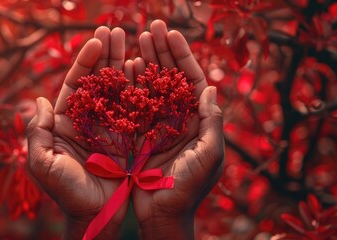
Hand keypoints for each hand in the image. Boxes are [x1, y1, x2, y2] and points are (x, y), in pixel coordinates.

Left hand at [27, 26, 127, 239]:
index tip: (97, 39)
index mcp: (68, 122)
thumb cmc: (67, 193)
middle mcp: (90, 119)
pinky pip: (136, 109)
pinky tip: (146, 70)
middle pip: (98, 81)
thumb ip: (38, 131)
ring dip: (125, 65)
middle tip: (117, 30)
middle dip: (107, 55)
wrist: (96, 215)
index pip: (76, 84)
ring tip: (134, 41)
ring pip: (119, 90)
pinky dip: (141, 89)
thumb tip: (39, 99)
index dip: (85, 61)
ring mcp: (112, 126)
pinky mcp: (130, 137)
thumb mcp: (43, 163)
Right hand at [131, 20, 224, 238]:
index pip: (191, 80)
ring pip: (150, 86)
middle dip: (162, 51)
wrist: (163, 215)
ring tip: (136, 38)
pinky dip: (129, 85)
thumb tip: (211, 88)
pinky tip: (124, 66)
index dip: (182, 56)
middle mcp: (176, 118)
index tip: (171, 33)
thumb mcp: (209, 155)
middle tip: (151, 27)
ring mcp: (155, 124)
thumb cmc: (189, 189)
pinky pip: (132, 105)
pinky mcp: (136, 133)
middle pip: (169, 77)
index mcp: (197, 121)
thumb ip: (211, 122)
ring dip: (144, 61)